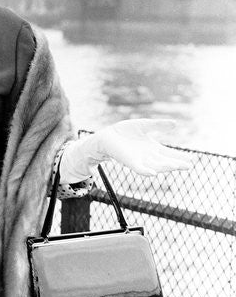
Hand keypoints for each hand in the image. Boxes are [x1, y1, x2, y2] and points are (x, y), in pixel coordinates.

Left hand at [60, 119, 192, 180]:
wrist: (107, 136)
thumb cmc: (124, 131)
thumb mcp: (144, 125)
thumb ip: (158, 125)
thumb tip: (176, 124)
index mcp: (153, 149)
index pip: (169, 154)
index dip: (179, 157)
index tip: (191, 160)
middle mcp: (148, 156)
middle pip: (165, 162)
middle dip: (176, 164)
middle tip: (188, 165)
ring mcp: (139, 160)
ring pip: (155, 165)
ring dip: (165, 167)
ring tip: (176, 166)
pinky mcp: (129, 162)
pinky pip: (139, 168)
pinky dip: (146, 171)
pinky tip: (153, 172)